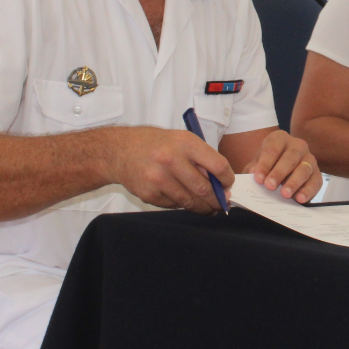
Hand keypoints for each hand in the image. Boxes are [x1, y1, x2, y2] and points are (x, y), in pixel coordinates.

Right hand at [106, 127, 234, 214]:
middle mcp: (171, 160)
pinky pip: (174, 205)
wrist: (120, 151)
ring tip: (209, 208)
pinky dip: (182, 204)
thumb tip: (221, 183)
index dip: (227, 179)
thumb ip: (201, 158)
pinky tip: (183, 200)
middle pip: (204, 188)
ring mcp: (159, 179)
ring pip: (190, 201)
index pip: (217, 166)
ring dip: (203, 208)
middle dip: (217, 200)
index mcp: (185, 143)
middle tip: (223, 204)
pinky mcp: (149, 194)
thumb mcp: (181, 140)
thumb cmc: (156, 144)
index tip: (228, 185)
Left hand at [245, 130, 321, 203]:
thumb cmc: (267, 166)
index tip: (258, 178)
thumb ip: (253, 168)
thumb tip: (253, 172)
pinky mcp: (317, 174)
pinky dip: (308, 191)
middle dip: (279, 172)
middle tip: (270, 186)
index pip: (272, 148)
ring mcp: (309, 159)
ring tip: (285, 194)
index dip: (265, 163)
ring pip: (304, 169)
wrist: (280, 173)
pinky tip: (299, 199)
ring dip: (294, 182)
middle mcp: (297, 146)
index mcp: (279, 139)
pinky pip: (315, 182)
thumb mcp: (257, 165)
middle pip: (290, 157)